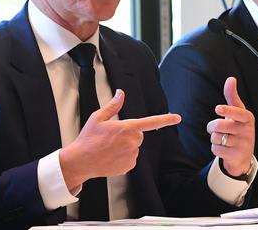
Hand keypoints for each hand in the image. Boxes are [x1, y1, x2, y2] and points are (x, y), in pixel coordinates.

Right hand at [60, 89, 180, 190]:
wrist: (80, 161)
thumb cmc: (87, 138)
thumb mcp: (97, 118)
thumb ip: (113, 106)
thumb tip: (121, 93)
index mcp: (126, 128)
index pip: (151, 122)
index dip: (166, 119)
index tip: (178, 118)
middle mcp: (132, 142)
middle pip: (139, 134)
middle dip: (129, 134)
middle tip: (112, 137)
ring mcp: (131, 155)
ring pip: (134, 147)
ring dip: (126, 146)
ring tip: (108, 148)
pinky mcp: (129, 165)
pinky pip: (131, 158)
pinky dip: (124, 157)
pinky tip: (111, 157)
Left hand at [206, 77, 254, 176]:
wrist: (243, 154)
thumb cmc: (238, 129)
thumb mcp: (237, 112)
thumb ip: (232, 96)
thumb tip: (231, 79)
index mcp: (248, 118)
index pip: (238, 112)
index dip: (227, 110)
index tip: (218, 108)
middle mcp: (247, 130)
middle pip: (220, 125)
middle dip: (212, 126)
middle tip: (215, 128)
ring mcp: (243, 144)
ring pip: (217, 138)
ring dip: (214, 138)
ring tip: (222, 138)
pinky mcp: (236, 155)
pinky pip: (216, 149)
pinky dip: (215, 149)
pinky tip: (223, 148)